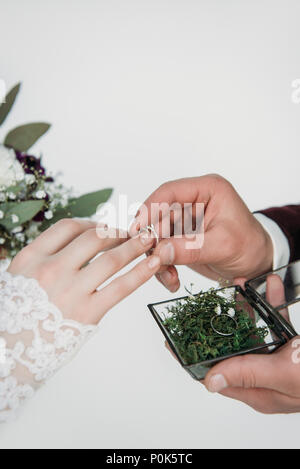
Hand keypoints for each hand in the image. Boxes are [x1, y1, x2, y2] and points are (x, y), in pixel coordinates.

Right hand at [8, 218, 160, 324]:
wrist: (7, 356)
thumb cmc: (14, 318)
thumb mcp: (16, 279)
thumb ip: (40, 259)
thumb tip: (68, 245)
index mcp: (31, 257)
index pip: (68, 227)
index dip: (91, 224)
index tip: (103, 227)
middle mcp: (51, 269)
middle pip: (94, 238)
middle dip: (117, 232)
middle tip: (130, 233)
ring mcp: (70, 290)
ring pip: (111, 259)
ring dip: (134, 246)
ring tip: (149, 239)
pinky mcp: (88, 313)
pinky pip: (121, 287)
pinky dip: (141, 272)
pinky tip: (154, 264)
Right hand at [130, 174, 272, 291]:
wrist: (257, 264)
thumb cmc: (250, 246)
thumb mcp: (223, 246)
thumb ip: (191, 249)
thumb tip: (161, 252)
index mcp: (207, 190)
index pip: (170, 192)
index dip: (151, 208)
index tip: (139, 227)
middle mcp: (193, 202)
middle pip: (159, 216)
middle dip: (154, 240)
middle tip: (153, 259)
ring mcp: (185, 221)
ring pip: (157, 235)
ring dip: (158, 257)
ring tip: (167, 275)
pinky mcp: (181, 238)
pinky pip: (163, 249)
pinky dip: (164, 265)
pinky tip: (172, 278)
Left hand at [204, 274, 299, 413]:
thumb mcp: (286, 373)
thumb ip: (248, 373)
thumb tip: (210, 382)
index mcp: (258, 391)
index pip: (214, 375)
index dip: (192, 358)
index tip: (172, 339)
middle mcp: (264, 376)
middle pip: (230, 348)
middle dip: (220, 322)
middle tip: (209, 300)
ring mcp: (278, 359)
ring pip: (253, 331)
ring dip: (248, 307)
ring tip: (244, 284)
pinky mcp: (292, 345)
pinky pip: (276, 323)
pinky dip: (273, 304)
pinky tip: (272, 285)